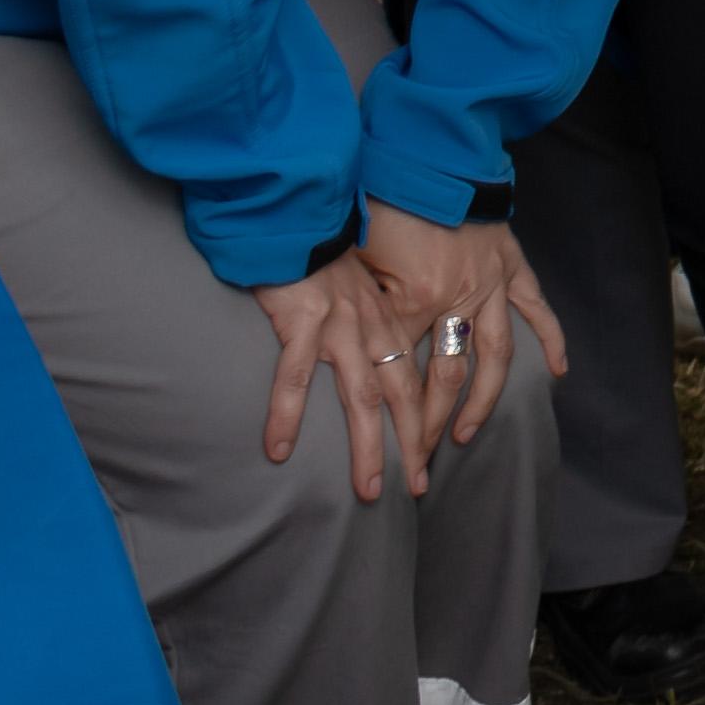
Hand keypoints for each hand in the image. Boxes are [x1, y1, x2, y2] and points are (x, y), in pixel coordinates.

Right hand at [246, 253, 422, 502]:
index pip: (414, 383)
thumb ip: (369, 328)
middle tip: (414, 490)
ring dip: (365, 446)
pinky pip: (293, 376)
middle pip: (399, 397)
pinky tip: (278, 449)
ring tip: (366, 489)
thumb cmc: (324, 259)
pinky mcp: (303, 320)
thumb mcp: (360, 293)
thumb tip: (373, 369)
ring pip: (359, 397)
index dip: (424, 425)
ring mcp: (341, 326)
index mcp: (389, 323)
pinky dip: (287, 414)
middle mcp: (373, 328)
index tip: (427, 464)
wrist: (300, 214)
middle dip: (409, 445)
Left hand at [358, 202, 566, 454]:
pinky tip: (558, 372)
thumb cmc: (384, 201)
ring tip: (465, 436)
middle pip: (444, 377)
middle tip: (417, 465)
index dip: (384, 412)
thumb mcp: (360, 257)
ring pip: (492, 357)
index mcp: (415, 300)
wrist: (428, 153)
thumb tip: (358, 350)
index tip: (373, 449)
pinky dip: (549, 339)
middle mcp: (460, 300)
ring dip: (480, 401)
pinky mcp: (512, 266)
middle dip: (428, 426)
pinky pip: (536, 309)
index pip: (397, 371)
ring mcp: (492, 285)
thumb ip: (366, 307)